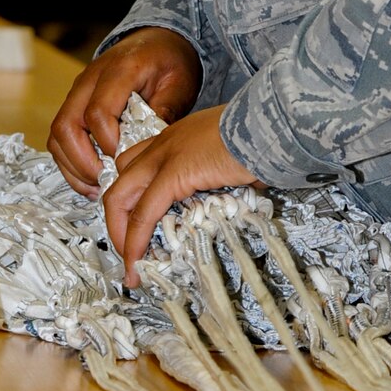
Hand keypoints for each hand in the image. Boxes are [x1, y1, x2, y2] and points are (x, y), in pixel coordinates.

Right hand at [47, 28, 201, 196]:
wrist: (157, 42)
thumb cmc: (169, 61)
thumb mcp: (179, 82)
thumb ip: (167, 110)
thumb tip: (150, 145)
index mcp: (119, 70)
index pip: (98, 113)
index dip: (109, 145)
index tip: (125, 163)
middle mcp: (89, 79)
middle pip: (67, 125)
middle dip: (82, 162)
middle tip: (105, 183)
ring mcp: (77, 91)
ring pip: (57, 134)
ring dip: (72, 166)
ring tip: (97, 187)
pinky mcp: (74, 104)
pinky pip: (60, 136)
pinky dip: (70, 161)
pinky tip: (91, 179)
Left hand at [103, 104, 258, 284]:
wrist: (272, 125)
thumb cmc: (266, 137)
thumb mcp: (237, 153)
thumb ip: (229, 173)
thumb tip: (244, 190)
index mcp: (178, 138)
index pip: (137, 164)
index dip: (133, 196)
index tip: (140, 224)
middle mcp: (164, 144)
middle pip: (121, 183)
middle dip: (118, 220)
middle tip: (128, 250)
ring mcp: (164, 157)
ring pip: (121, 198)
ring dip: (121, 235)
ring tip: (132, 265)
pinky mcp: (173, 175)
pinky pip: (144, 214)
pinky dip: (135, 241)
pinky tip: (138, 261)